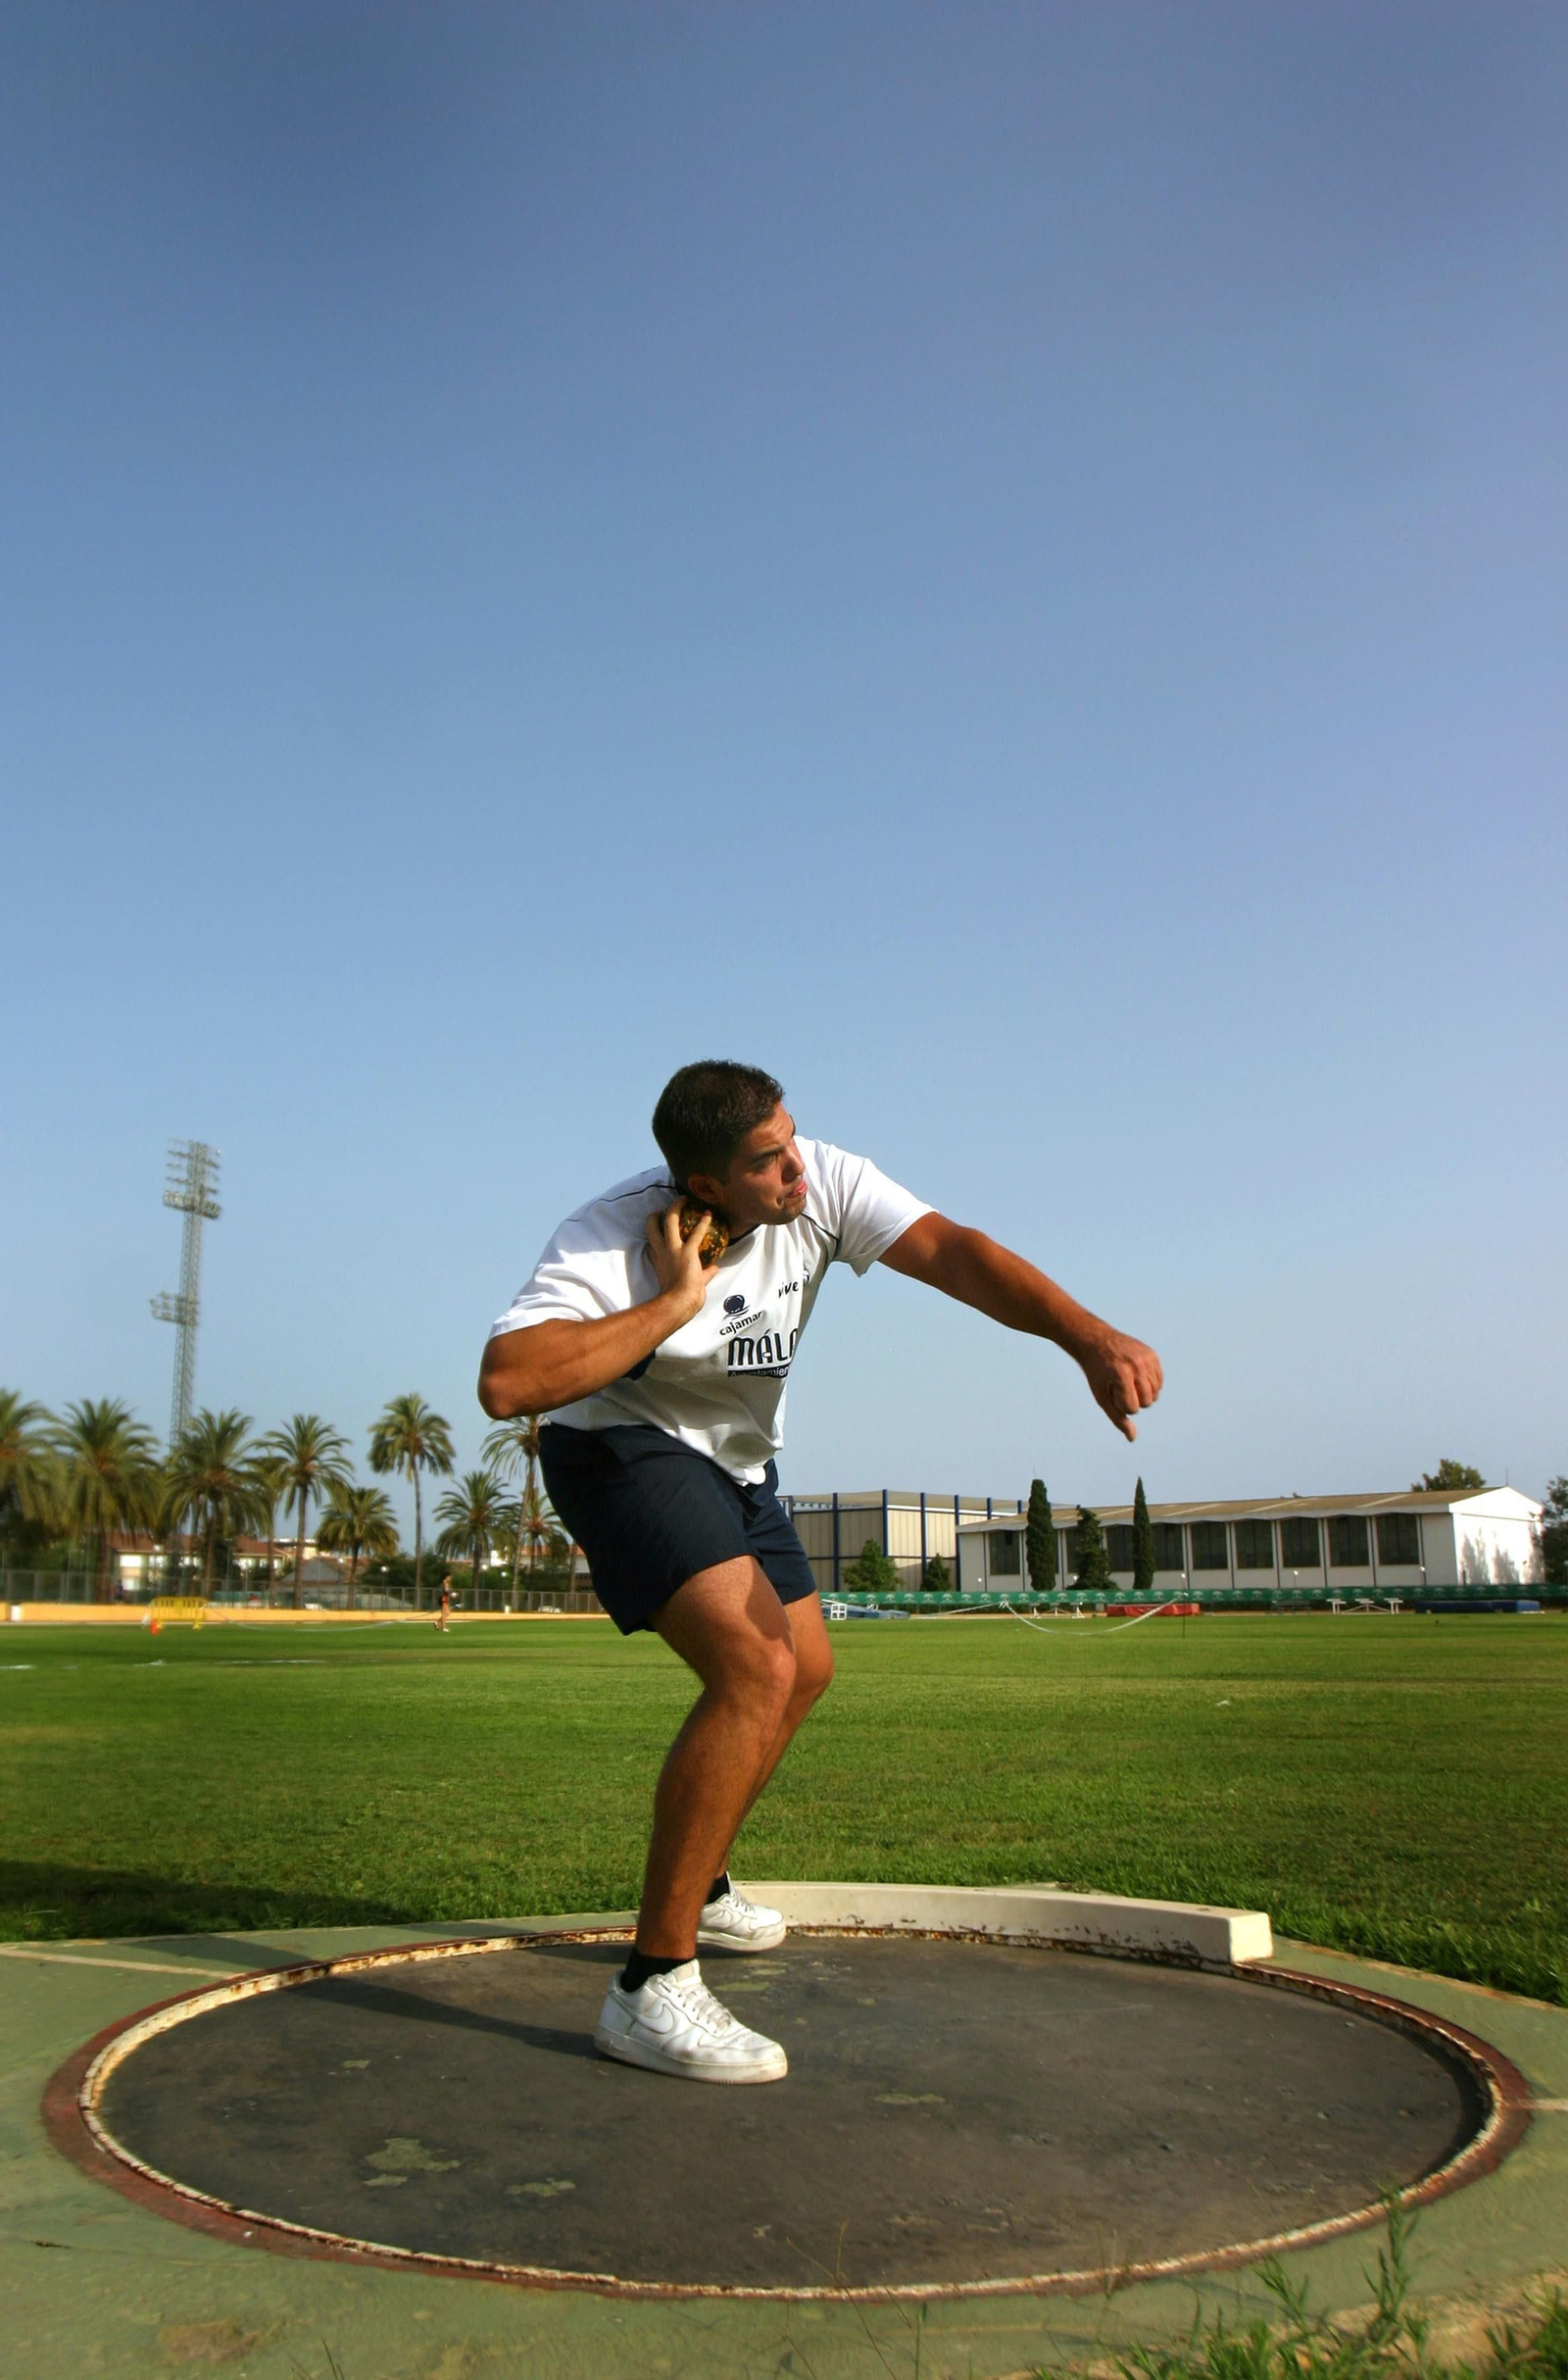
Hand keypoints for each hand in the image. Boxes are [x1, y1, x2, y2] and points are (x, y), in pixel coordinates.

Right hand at [646, 1203, 718, 1318]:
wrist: (679, 1303)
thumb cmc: (682, 1300)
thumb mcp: (689, 1285)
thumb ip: (702, 1275)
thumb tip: (713, 1269)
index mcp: (659, 1264)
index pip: (651, 1249)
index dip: (653, 1242)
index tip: (656, 1239)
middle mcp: (662, 1253)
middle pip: (651, 1228)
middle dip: (654, 1217)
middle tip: (661, 1210)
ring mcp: (673, 1250)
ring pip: (669, 1221)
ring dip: (676, 1208)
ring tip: (683, 1199)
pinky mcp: (687, 1251)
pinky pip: (696, 1233)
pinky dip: (703, 1222)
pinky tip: (709, 1214)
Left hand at [1080, 1328, 1162, 1441]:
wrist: (1097, 1342)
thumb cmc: (1097, 1374)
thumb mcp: (1102, 1397)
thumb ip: (1117, 1418)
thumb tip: (1132, 1438)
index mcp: (1122, 1376)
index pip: (1133, 1409)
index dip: (1121, 1404)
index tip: (1111, 1391)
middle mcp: (1137, 1366)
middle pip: (1148, 1402)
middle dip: (1134, 1400)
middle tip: (1120, 1386)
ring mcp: (1146, 1358)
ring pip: (1155, 1393)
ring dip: (1143, 1393)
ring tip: (1128, 1382)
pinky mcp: (1152, 1355)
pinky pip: (1159, 1380)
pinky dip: (1150, 1384)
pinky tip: (1137, 1377)